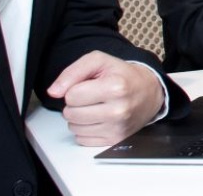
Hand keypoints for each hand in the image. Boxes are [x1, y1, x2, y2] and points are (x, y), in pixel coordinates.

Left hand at [48, 51, 165, 146]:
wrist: (149, 92)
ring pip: (74, 128)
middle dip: (76, 104)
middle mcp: (118, 110)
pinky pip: (82, 140)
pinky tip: (98, 119)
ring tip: (95, 107)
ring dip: (79, 118)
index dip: (75, 89)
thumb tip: (54, 91)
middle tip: (92, 97)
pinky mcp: (115, 140)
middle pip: (71, 114)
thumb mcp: (99, 61)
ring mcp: (117, 128)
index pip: (71, 96)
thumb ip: (72, 72)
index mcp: (115, 87)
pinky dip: (86, 130)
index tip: (89, 85)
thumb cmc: (123, 76)